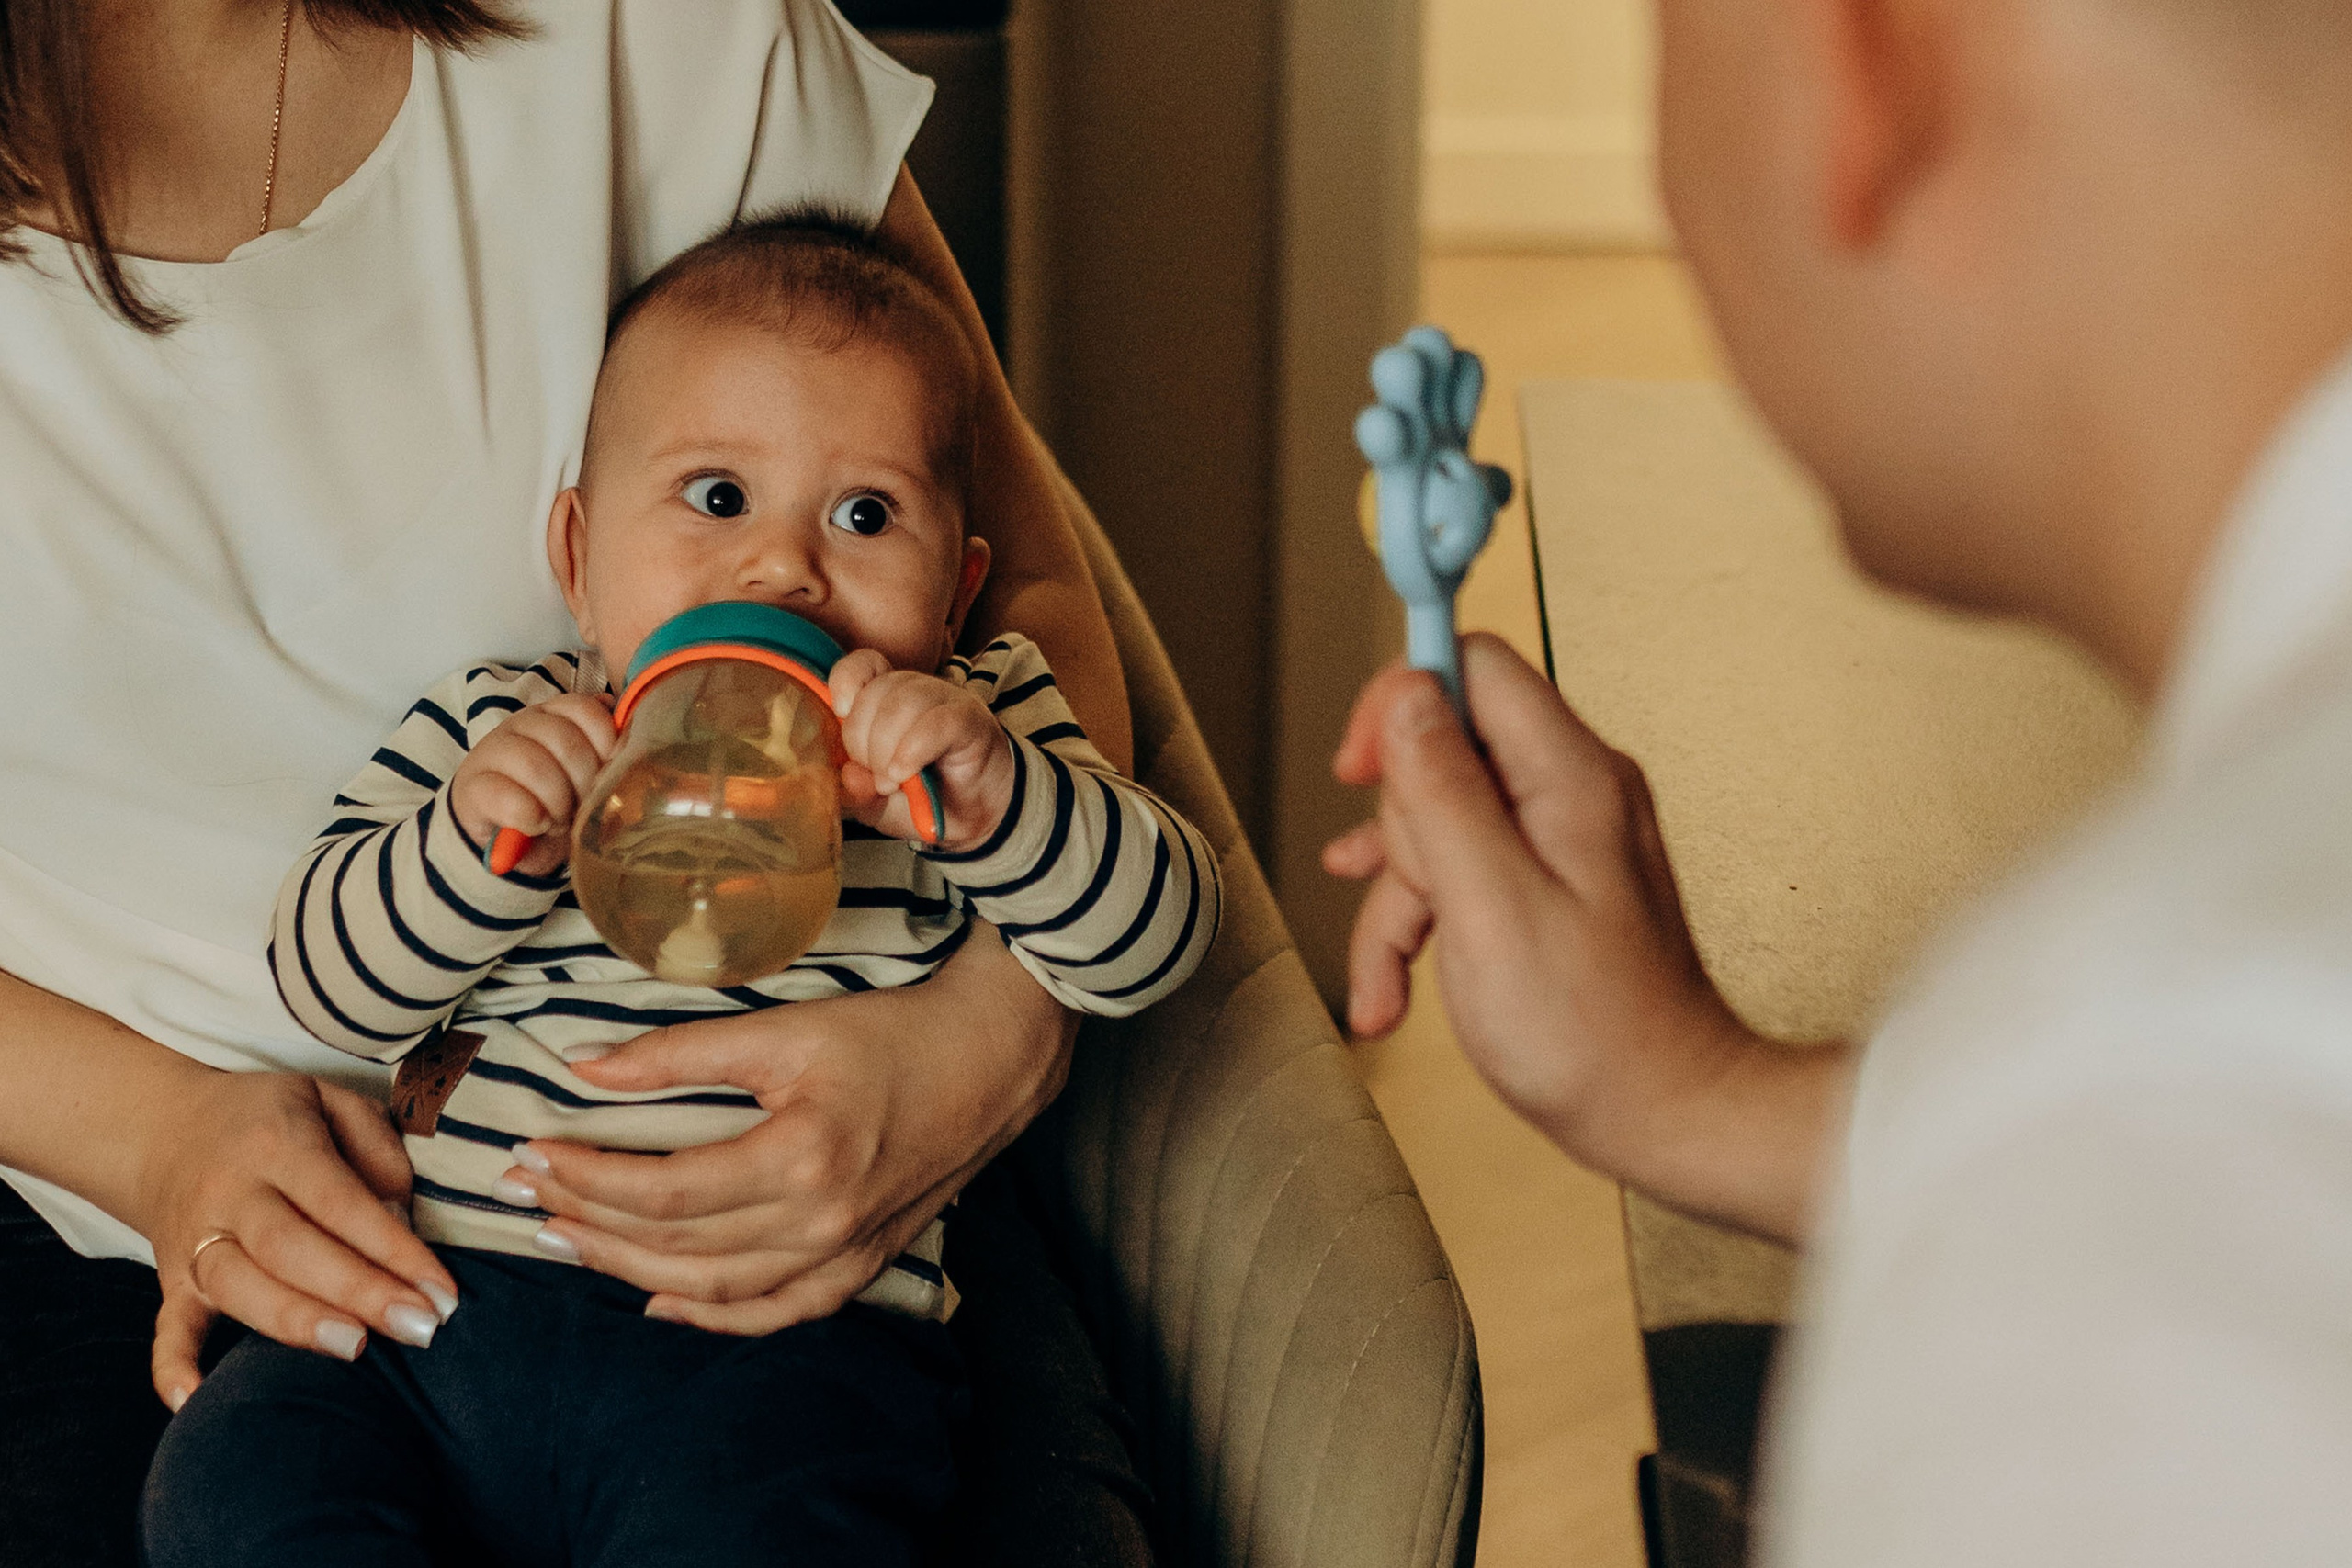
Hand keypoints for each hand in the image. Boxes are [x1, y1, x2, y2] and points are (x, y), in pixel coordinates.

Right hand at [138, 1072, 459, 1410]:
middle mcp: (229, 1194)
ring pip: (237, 1286)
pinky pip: (166, 1326)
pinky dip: (175, 1365)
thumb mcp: (332, 1099)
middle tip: (419, 1328)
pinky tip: (196, 1401)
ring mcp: (193, 1240)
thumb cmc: (273, 1119)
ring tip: (354, 1349)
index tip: (441, 1290)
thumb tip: (398, 1217)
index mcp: (276, 1144)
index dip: (393, 1249)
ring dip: (294, 1323)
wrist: (166, 1128)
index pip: (340, 1202)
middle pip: (290, 1249)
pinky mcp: (169, 1279)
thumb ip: (376, 1147)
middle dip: (359, 1293)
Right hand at [448, 694, 616, 876]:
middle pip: (565, 741)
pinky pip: (508, 798)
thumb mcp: (584, 777)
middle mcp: (521, 725)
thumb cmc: (553, 802)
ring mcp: (492, 752)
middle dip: (583, 784)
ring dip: (557, 803)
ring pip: (536, 766)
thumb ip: (602, 750)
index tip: (607, 774)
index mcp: (552, 715)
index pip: (584, 709)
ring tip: (559, 821)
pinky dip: (531, 818)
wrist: (506, 839)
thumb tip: (614, 717)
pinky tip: (537, 825)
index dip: (605, 744)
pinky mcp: (472, 787)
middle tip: (581, 809)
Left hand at [494, 925, 1068, 1332]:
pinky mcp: (862, 1264)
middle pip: (676, 1247)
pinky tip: (660, 1302)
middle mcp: (822, 1224)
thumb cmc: (892, 1034)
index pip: (663, 1192)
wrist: (991, 1060)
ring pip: (714, 1289)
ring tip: (568, 1238)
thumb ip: (680, 1053)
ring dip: (630, 1270)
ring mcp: (845, 1254)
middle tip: (529, 1194)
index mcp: (801, 1161)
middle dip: (590, 1221)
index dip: (587, 1177)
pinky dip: (712, 1316)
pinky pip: (775, 1314)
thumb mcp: (785, 1031)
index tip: (535, 1152)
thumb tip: (583, 1067)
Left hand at [829, 649, 1014, 849]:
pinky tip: (905, 773)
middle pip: (877, 690)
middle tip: (873, 777)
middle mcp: (916, 692)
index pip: (863, 664)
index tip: (840, 712)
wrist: (979, 817)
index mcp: (886, 700)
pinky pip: (937, 722)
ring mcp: (946, 701)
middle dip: (862, 740)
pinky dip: (913, 750)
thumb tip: (848, 776)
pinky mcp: (971, 720)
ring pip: (906, 700)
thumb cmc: (925, 799)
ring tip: (890, 782)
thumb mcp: (878, 805)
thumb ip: (857, 794)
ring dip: (886, 748)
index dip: (846, 681)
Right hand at [1326, 634, 1842, 1241]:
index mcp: (1569, 776)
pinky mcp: (1549, 884)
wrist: (1666, 1115)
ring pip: (1438, 825)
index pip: (1471, 668)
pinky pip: (1461, 874)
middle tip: (1416, 905)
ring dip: (1399, 902)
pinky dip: (1422, 926)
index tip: (1356, 768)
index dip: (1400, 704)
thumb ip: (1443, 791)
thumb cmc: (1593, 1033)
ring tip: (1387, 976)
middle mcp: (1572, 791)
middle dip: (1399, 837)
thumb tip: (1408, 697)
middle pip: (1441, 754)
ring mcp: (1562, 839)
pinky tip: (1395, 986)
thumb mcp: (1490, 904)